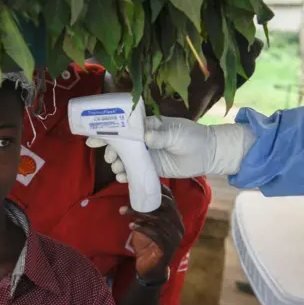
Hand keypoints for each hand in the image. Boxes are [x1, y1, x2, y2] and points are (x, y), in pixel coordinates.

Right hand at [87, 115, 255, 179]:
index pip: (124, 127)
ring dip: (118, 163)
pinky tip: (123, 178)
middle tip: (110, 158)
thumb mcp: (177, 134)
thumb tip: (145, 137)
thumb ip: (160, 136)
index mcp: (148, 126)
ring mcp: (147, 154)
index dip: (108, 131)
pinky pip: (135, 171)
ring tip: (117, 169)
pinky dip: (127, 175)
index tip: (94, 137)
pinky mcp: (152, 168)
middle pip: (121, 144)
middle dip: (111, 150)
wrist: (209, 154)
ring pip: (126, 159)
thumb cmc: (193, 138)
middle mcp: (144, 140)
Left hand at [120, 185, 183, 280]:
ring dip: (139, 214)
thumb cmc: (147, 243)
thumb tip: (132, 194)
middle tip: (127, 199)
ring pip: (158, 219)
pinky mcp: (168, 247)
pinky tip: (131, 226)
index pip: (170, 199)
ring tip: (123, 211)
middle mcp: (178, 225)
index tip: (143, 182)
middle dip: (145, 201)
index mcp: (174, 218)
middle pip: (164, 207)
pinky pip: (155, 234)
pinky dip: (142, 228)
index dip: (159, 190)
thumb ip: (144, 211)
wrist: (150, 268)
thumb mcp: (146, 224)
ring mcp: (175, 237)